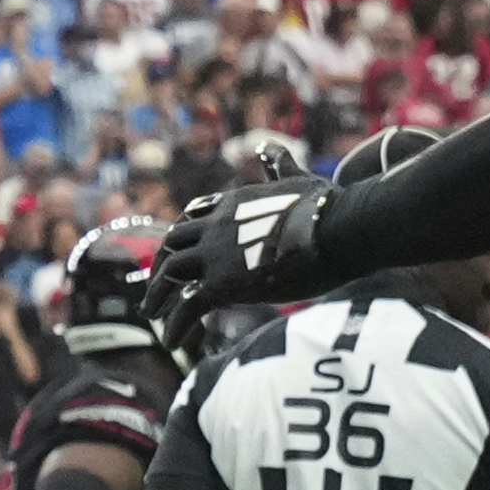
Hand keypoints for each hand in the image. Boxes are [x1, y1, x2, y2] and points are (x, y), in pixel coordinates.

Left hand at [146, 175, 330, 350]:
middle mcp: (216, 225)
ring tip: (152, 317)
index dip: (183, 235)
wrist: (337, 228)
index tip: (176, 251)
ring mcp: (215, 254)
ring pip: (170, 274)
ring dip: (158, 296)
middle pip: (173, 243)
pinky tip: (173, 343)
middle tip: (156, 287)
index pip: (193, 215)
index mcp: (233, 203)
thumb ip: (278, 166)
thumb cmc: (328, 207)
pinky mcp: (221, 284)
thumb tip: (267, 146)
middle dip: (161, 265)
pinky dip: (176, 325)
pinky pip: (187, 307)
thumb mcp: (297, 179)